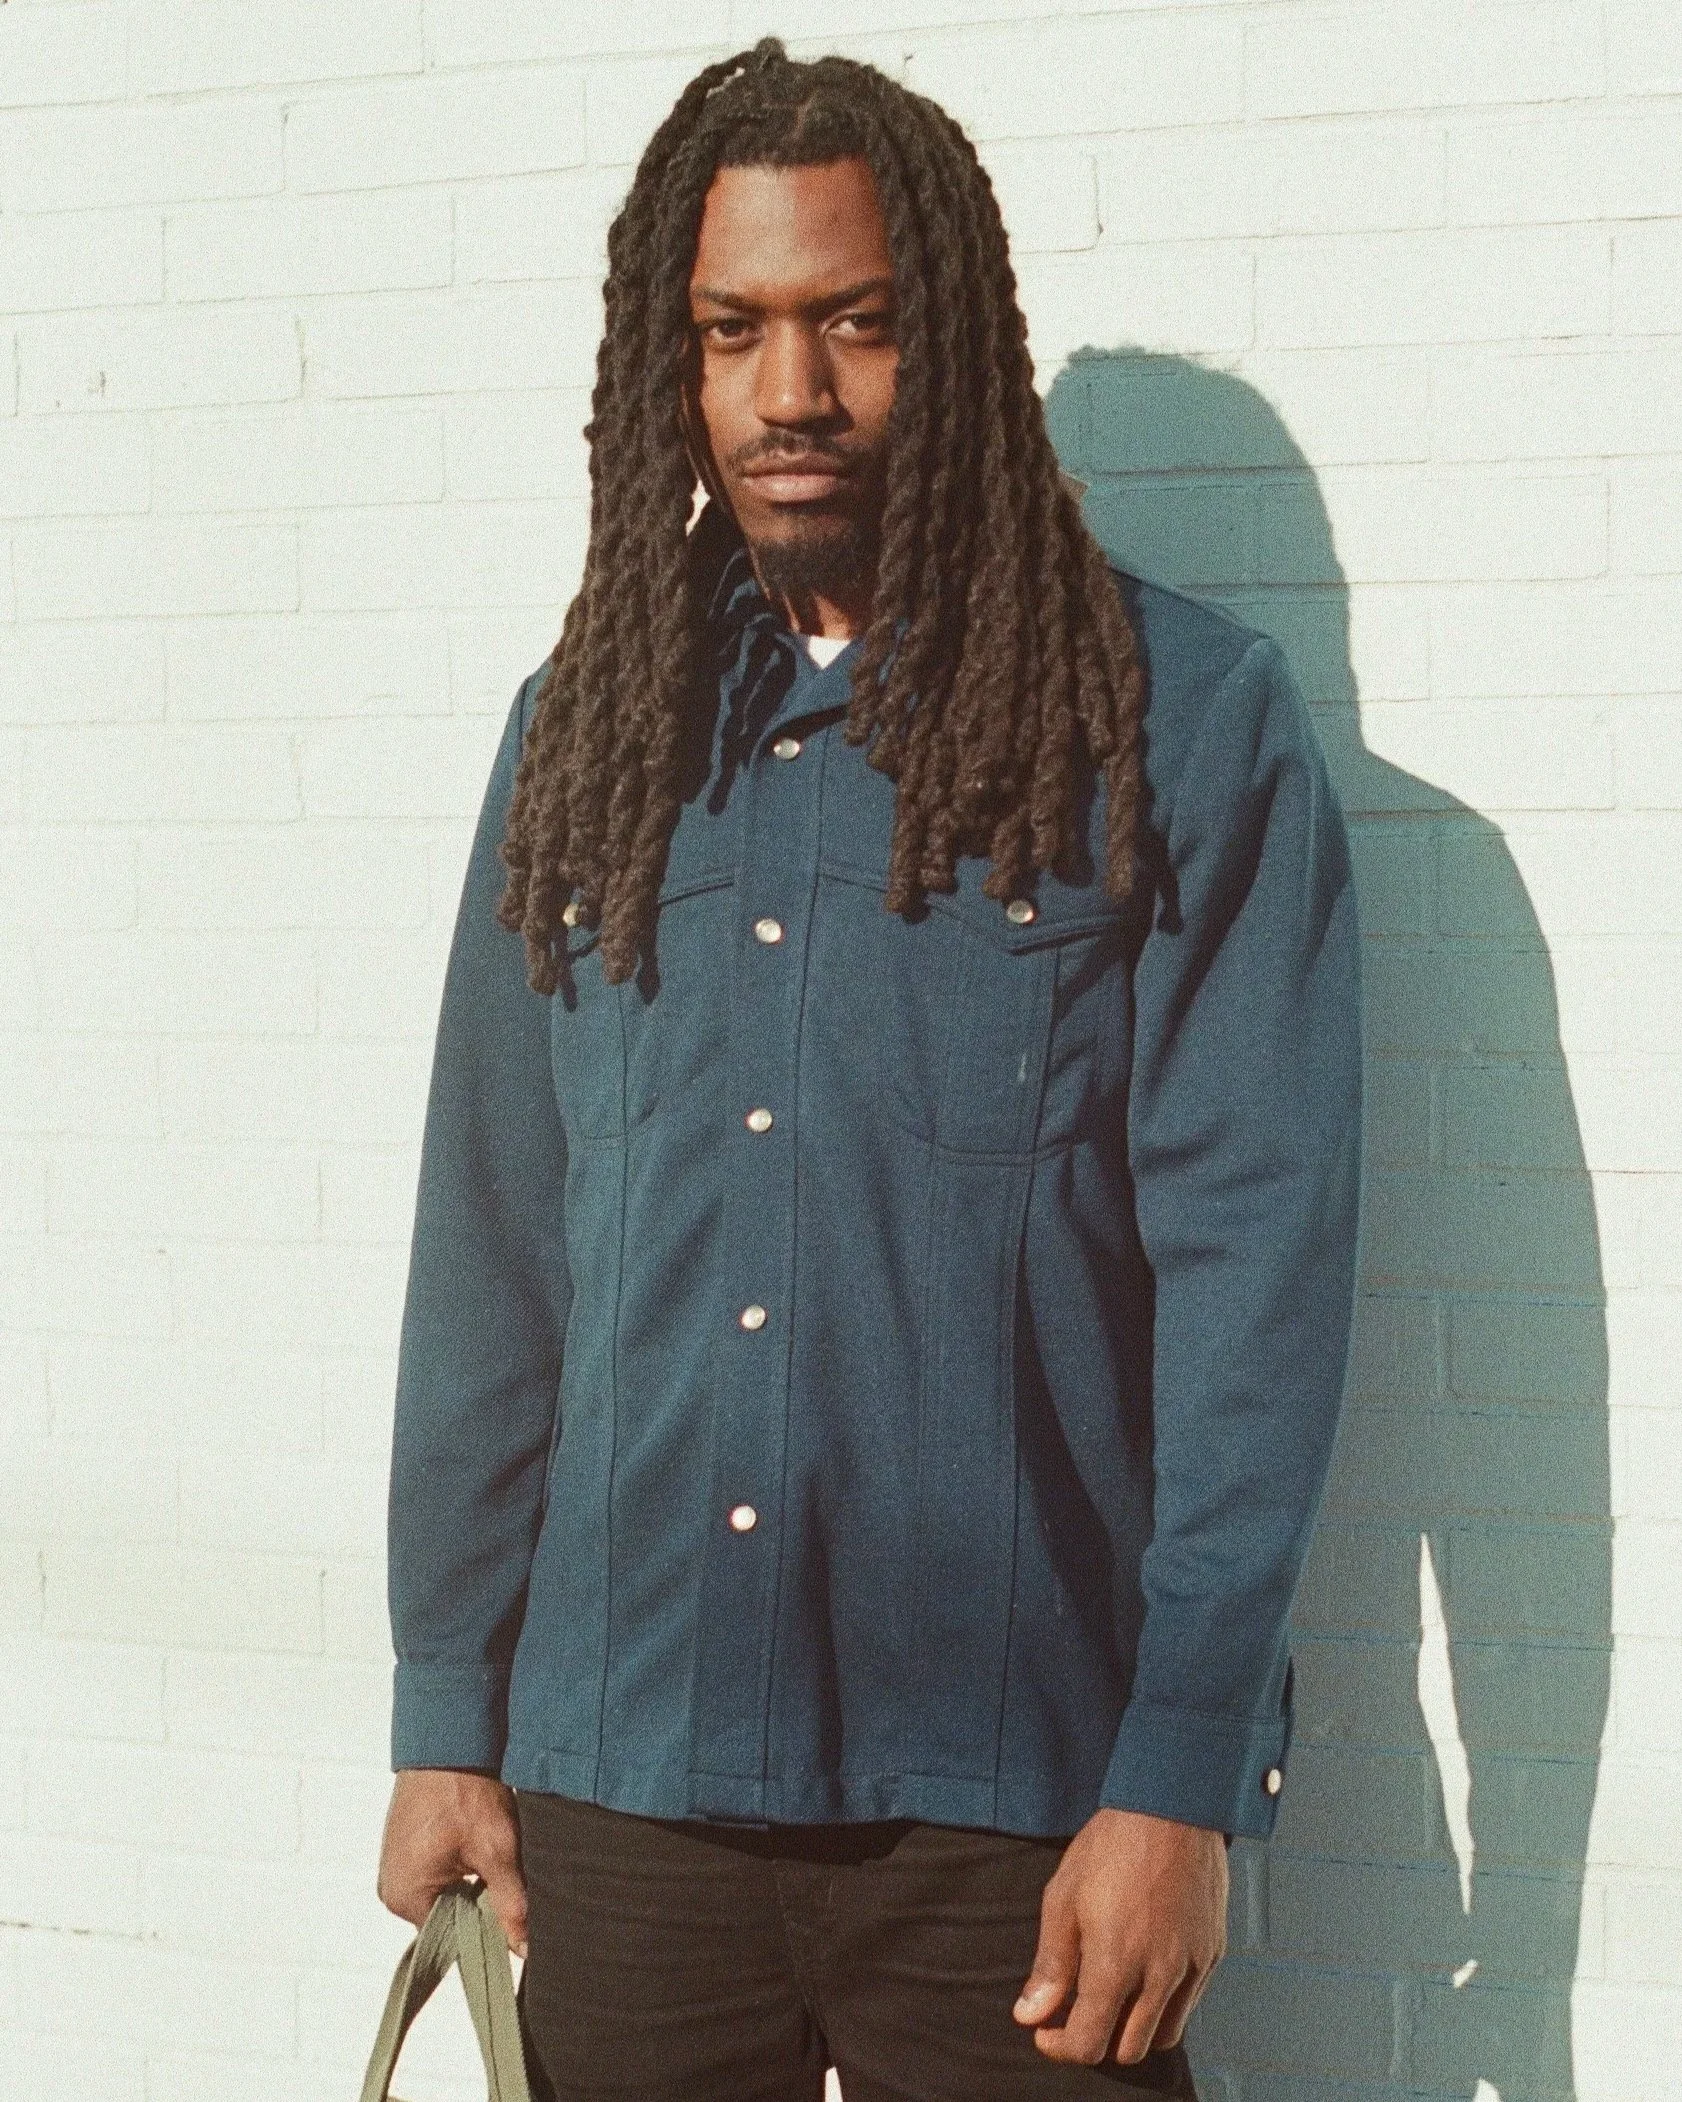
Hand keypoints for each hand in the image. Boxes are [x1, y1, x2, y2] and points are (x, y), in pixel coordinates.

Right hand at [376, 1768, 527, 1956]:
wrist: (448, 1737)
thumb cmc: (462, 1790)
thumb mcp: (496, 1849)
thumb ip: (511, 1904)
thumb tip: (526, 1948)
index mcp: (406, 1898)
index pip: (452, 1941)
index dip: (486, 1931)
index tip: (510, 1915)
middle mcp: (394, 1888)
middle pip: (449, 1919)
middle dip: (480, 1904)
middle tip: (502, 1874)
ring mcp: (398, 1866)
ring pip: (447, 1894)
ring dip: (472, 1882)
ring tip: (489, 1854)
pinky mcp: (407, 1847)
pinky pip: (438, 1873)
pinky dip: (462, 1864)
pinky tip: (477, 1842)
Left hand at [1013, 1807, 1227, 2065]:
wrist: (1171, 1806)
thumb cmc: (1114, 1844)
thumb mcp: (1063, 1897)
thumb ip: (1050, 1964)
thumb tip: (1030, 2013)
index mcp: (1115, 1965)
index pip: (1089, 2044)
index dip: (1060, 2047)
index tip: (1047, 2031)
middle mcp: (1158, 1976)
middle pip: (1128, 2050)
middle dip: (1098, 2040)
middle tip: (1078, 2012)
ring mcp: (1191, 1967)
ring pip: (1164, 2035)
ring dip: (1134, 2028)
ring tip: (1115, 1994)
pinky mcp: (1212, 1953)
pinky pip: (1189, 2004)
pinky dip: (1165, 2005)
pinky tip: (1145, 1972)